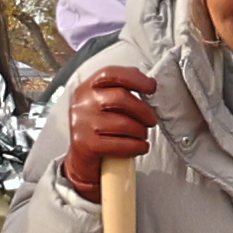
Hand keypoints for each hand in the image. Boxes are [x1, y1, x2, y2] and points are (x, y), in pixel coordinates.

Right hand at [61, 66, 159, 200]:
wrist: (80, 158)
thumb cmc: (99, 128)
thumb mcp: (103, 104)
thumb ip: (121, 91)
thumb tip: (150, 84)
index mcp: (87, 88)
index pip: (111, 74)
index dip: (135, 78)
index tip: (151, 87)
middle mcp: (82, 103)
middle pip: (121, 98)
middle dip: (143, 110)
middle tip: (151, 120)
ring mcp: (82, 124)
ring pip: (124, 124)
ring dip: (141, 132)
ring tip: (143, 135)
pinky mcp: (86, 145)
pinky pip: (120, 144)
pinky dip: (137, 147)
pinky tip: (140, 147)